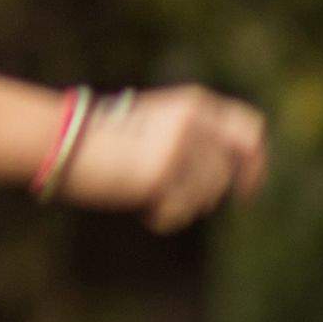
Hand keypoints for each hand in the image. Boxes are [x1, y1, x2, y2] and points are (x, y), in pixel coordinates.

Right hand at [72, 82, 268, 227]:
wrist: (65, 139)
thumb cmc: (106, 139)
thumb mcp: (158, 126)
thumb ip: (195, 140)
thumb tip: (231, 176)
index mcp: (195, 103)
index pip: (249, 129)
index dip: (257, 162)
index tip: (247, 188)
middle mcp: (193, 121)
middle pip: (229, 170)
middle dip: (224, 193)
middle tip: (210, 206)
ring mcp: (179, 146)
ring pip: (206, 195)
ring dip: (183, 205)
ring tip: (152, 198)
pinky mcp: (162, 172)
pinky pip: (180, 211)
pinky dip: (165, 218)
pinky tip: (145, 211)